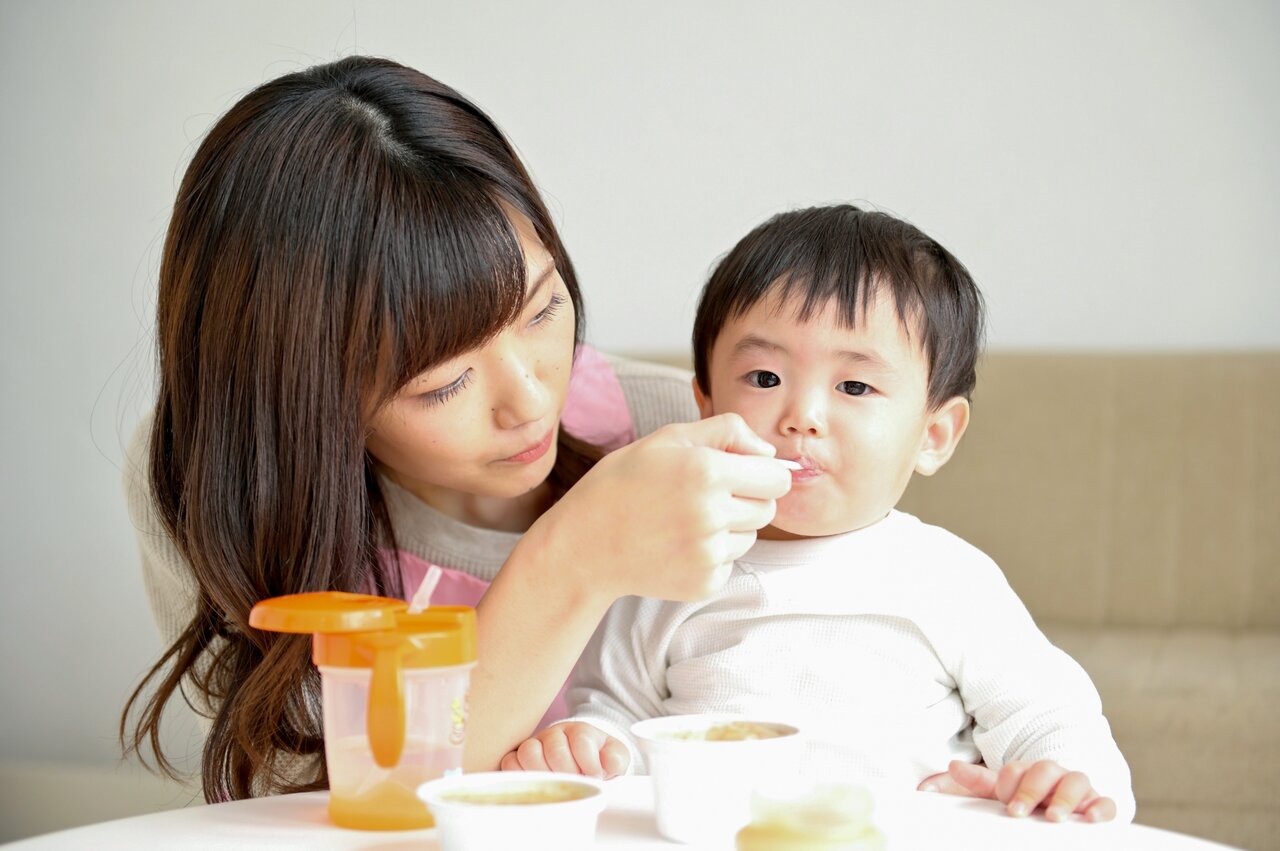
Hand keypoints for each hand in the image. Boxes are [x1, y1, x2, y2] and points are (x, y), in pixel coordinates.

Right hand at [498, 722, 630, 778]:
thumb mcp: (615, 756)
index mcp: (580, 731)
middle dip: (569, 772)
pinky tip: (537, 785)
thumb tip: (608, 765)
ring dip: (545, 774)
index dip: (590, 764)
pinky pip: (509, 762)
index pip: (581, 740)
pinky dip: (521, 775)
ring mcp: (534, 744)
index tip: (596, 777)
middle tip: (576, 783)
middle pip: (555, 749)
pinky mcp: (517, 756)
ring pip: (529, 753)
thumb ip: (616, 758)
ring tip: (557, 785)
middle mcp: (555, 734)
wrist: (581, 759)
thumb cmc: (597, 759)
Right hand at [536, 413, 790, 602]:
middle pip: (769, 508)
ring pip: (751, 536)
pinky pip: (730, 563)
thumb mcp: (669, 438)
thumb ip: (727, 431)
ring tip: (687, 520)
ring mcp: (708, 554)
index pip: (777, 477)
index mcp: (707, 471)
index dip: (761, 472)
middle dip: (748, 498)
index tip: (741, 472)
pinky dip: (713, 554)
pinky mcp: (704, 583)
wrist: (584, 543)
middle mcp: (712, 514)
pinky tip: (679, 544)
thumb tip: (769, 451)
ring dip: (730, 527)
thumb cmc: (623, 483)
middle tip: (708, 495)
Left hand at [917, 759, 1116, 822]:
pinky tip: (1092, 820)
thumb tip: (941, 774)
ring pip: (1076, 782)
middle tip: (1017, 812)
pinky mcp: (1099, 806)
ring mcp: (1078, 790)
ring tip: (1054, 818)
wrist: (1063, 808)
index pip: (1014, 769)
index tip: (1003, 801)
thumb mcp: (998, 793)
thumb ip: (972, 785)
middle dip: (1030, 790)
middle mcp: (1053, 775)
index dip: (1007, 782)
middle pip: (1044, 771)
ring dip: (1065, 799)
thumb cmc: (1027, 799)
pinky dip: (1102, 809)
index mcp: (1025, 770)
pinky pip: (1107, 804)